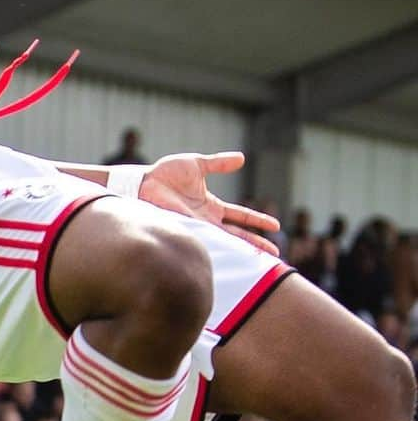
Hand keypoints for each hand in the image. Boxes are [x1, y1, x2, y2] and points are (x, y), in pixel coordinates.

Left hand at [138, 153, 279, 253]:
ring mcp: (196, 227)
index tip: (275, 227)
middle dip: (256, 243)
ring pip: (223, 242)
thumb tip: (241, 158)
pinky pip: (202, 241)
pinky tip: (226, 260)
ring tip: (256, 262)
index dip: (258, 221)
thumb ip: (218, 163)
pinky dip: (214, 250)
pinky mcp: (184, 229)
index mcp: (212, 206)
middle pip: (238, 234)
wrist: (144, 182)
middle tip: (275, 255)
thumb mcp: (198, 164)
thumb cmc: (166, 173)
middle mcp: (207, 220)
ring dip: (239, 251)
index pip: (241, 216)